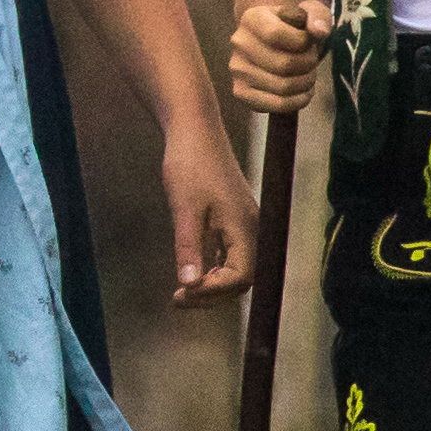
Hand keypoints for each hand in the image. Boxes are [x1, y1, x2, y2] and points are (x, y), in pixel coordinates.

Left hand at [156, 119, 251, 301]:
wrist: (195, 130)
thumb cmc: (190, 165)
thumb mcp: (184, 209)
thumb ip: (188, 247)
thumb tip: (188, 284)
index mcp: (245, 227)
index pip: (240, 277)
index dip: (213, 291)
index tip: (182, 293)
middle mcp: (252, 229)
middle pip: (242, 279)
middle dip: (212, 294)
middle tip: (178, 300)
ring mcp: (245, 224)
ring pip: (237, 269)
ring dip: (212, 285)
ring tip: (182, 293)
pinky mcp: (235, 219)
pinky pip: (232, 255)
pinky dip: (214, 269)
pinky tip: (192, 272)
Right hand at [223, 0, 324, 116]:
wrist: (274, 42)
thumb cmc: (294, 27)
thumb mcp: (310, 12)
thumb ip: (318, 16)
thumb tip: (320, 32)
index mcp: (252, 18)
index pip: (276, 35)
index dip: (302, 42)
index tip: (308, 41)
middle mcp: (239, 43)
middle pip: (283, 64)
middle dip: (308, 65)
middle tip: (312, 61)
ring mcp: (237, 70)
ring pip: (283, 87)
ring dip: (305, 83)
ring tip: (308, 75)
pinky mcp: (241, 92)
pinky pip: (276, 105)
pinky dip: (298, 101)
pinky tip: (303, 92)